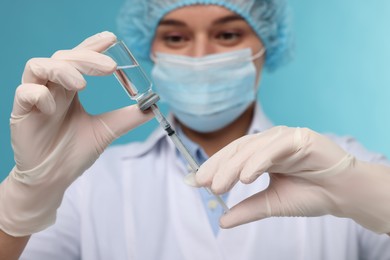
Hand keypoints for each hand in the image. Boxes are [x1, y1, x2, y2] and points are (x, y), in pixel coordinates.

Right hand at [0, 32, 152, 235]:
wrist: (54, 178)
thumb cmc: (75, 152)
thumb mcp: (107, 130)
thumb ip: (128, 117)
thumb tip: (153, 106)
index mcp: (70, 89)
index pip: (79, 58)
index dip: (92, 46)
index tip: (111, 40)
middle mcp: (53, 88)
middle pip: (63, 58)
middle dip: (86, 58)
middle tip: (109, 68)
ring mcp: (35, 99)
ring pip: (38, 66)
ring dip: (62, 70)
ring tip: (82, 85)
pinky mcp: (21, 113)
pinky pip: (24, 92)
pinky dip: (40, 95)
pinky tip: (53, 109)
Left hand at [196, 126, 389, 233]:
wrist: (343, 194)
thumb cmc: (310, 194)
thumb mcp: (272, 204)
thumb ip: (247, 209)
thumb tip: (222, 220)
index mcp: (261, 154)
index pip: (232, 157)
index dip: (214, 167)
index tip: (196, 182)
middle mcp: (269, 143)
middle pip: (238, 151)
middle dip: (219, 167)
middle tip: (204, 185)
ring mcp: (284, 138)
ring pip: (252, 148)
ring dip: (234, 166)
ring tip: (220, 185)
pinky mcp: (299, 138)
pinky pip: (274, 148)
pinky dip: (258, 161)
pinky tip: (246, 176)